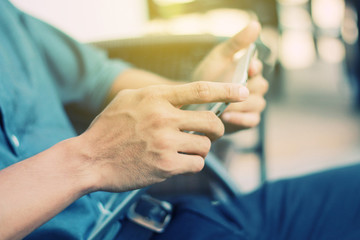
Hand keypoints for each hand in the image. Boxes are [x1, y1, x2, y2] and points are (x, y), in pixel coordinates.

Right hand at [78, 82, 248, 191]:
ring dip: (202, 148)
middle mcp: (163, 118)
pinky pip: (196, 164)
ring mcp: (165, 143)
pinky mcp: (165, 166)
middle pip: (212, 121)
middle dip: (218, 128)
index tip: (244, 91)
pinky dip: (193, 163)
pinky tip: (179, 162)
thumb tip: (185, 96)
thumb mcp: (129, 99)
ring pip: (206, 146)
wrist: (90, 158)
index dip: (227, 90)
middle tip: (213, 132)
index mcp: (156, 98)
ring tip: (187, 149)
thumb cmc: (109, 128)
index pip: (200, 89)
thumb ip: (157, 95)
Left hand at [192, 21, 268, 132]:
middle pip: (261, 87)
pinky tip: (227, 115)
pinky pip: (252, 121)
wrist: (192, 99)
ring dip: (243, 105)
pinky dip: (242, 119)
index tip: (248, 68)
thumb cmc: (206, 75)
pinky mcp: (246, 120)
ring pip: (258, 104)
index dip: (254, 68)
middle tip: (235, 90)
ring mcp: (251, 105)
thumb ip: (236, 43)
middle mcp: (253, 87)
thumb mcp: (219, 56)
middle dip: (248, 88)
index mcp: (248, 71)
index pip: (258, 68)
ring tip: (227, 105)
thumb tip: (255, 24)